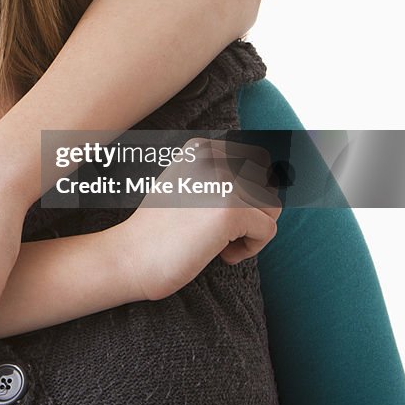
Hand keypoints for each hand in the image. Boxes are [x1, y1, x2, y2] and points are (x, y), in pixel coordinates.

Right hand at [120, 138, 281, 301]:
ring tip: (223, 243)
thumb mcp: (188, 186)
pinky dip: (251, 249)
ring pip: (272, 206)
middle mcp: (213, 156)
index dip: (246, 197)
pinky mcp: (232, 210)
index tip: (218, 216)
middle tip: (222, 233)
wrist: (131, 256)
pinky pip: (268, 230)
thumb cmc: (160, 229)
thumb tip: (274, 175)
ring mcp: (223, 181)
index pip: (256, 164)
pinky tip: (222, 255)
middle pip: (266, 184)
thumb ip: (220, 175)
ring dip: (253, 231)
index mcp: (201, 147)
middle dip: (253, 213)